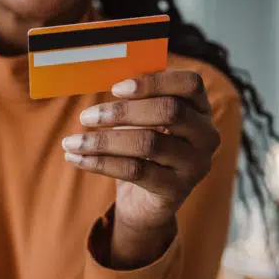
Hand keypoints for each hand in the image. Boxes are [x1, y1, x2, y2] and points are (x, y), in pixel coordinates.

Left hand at [62, 71, 219, 266]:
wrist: (146, 201)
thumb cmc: (142, 149)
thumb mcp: (142, 120)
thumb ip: (134, 99)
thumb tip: (104, 77)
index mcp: (200, 108)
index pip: (190, 84)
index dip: (153, 81)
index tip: (115, 88)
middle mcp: (206, 135)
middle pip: (169, 111)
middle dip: (123, 111)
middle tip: (87, 116)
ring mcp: (195, 165)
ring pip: (149, 143)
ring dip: (103, 140)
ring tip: (72, 142)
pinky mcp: (177, 190)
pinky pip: (136, 171)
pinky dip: (101, 163)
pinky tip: (77, 159)